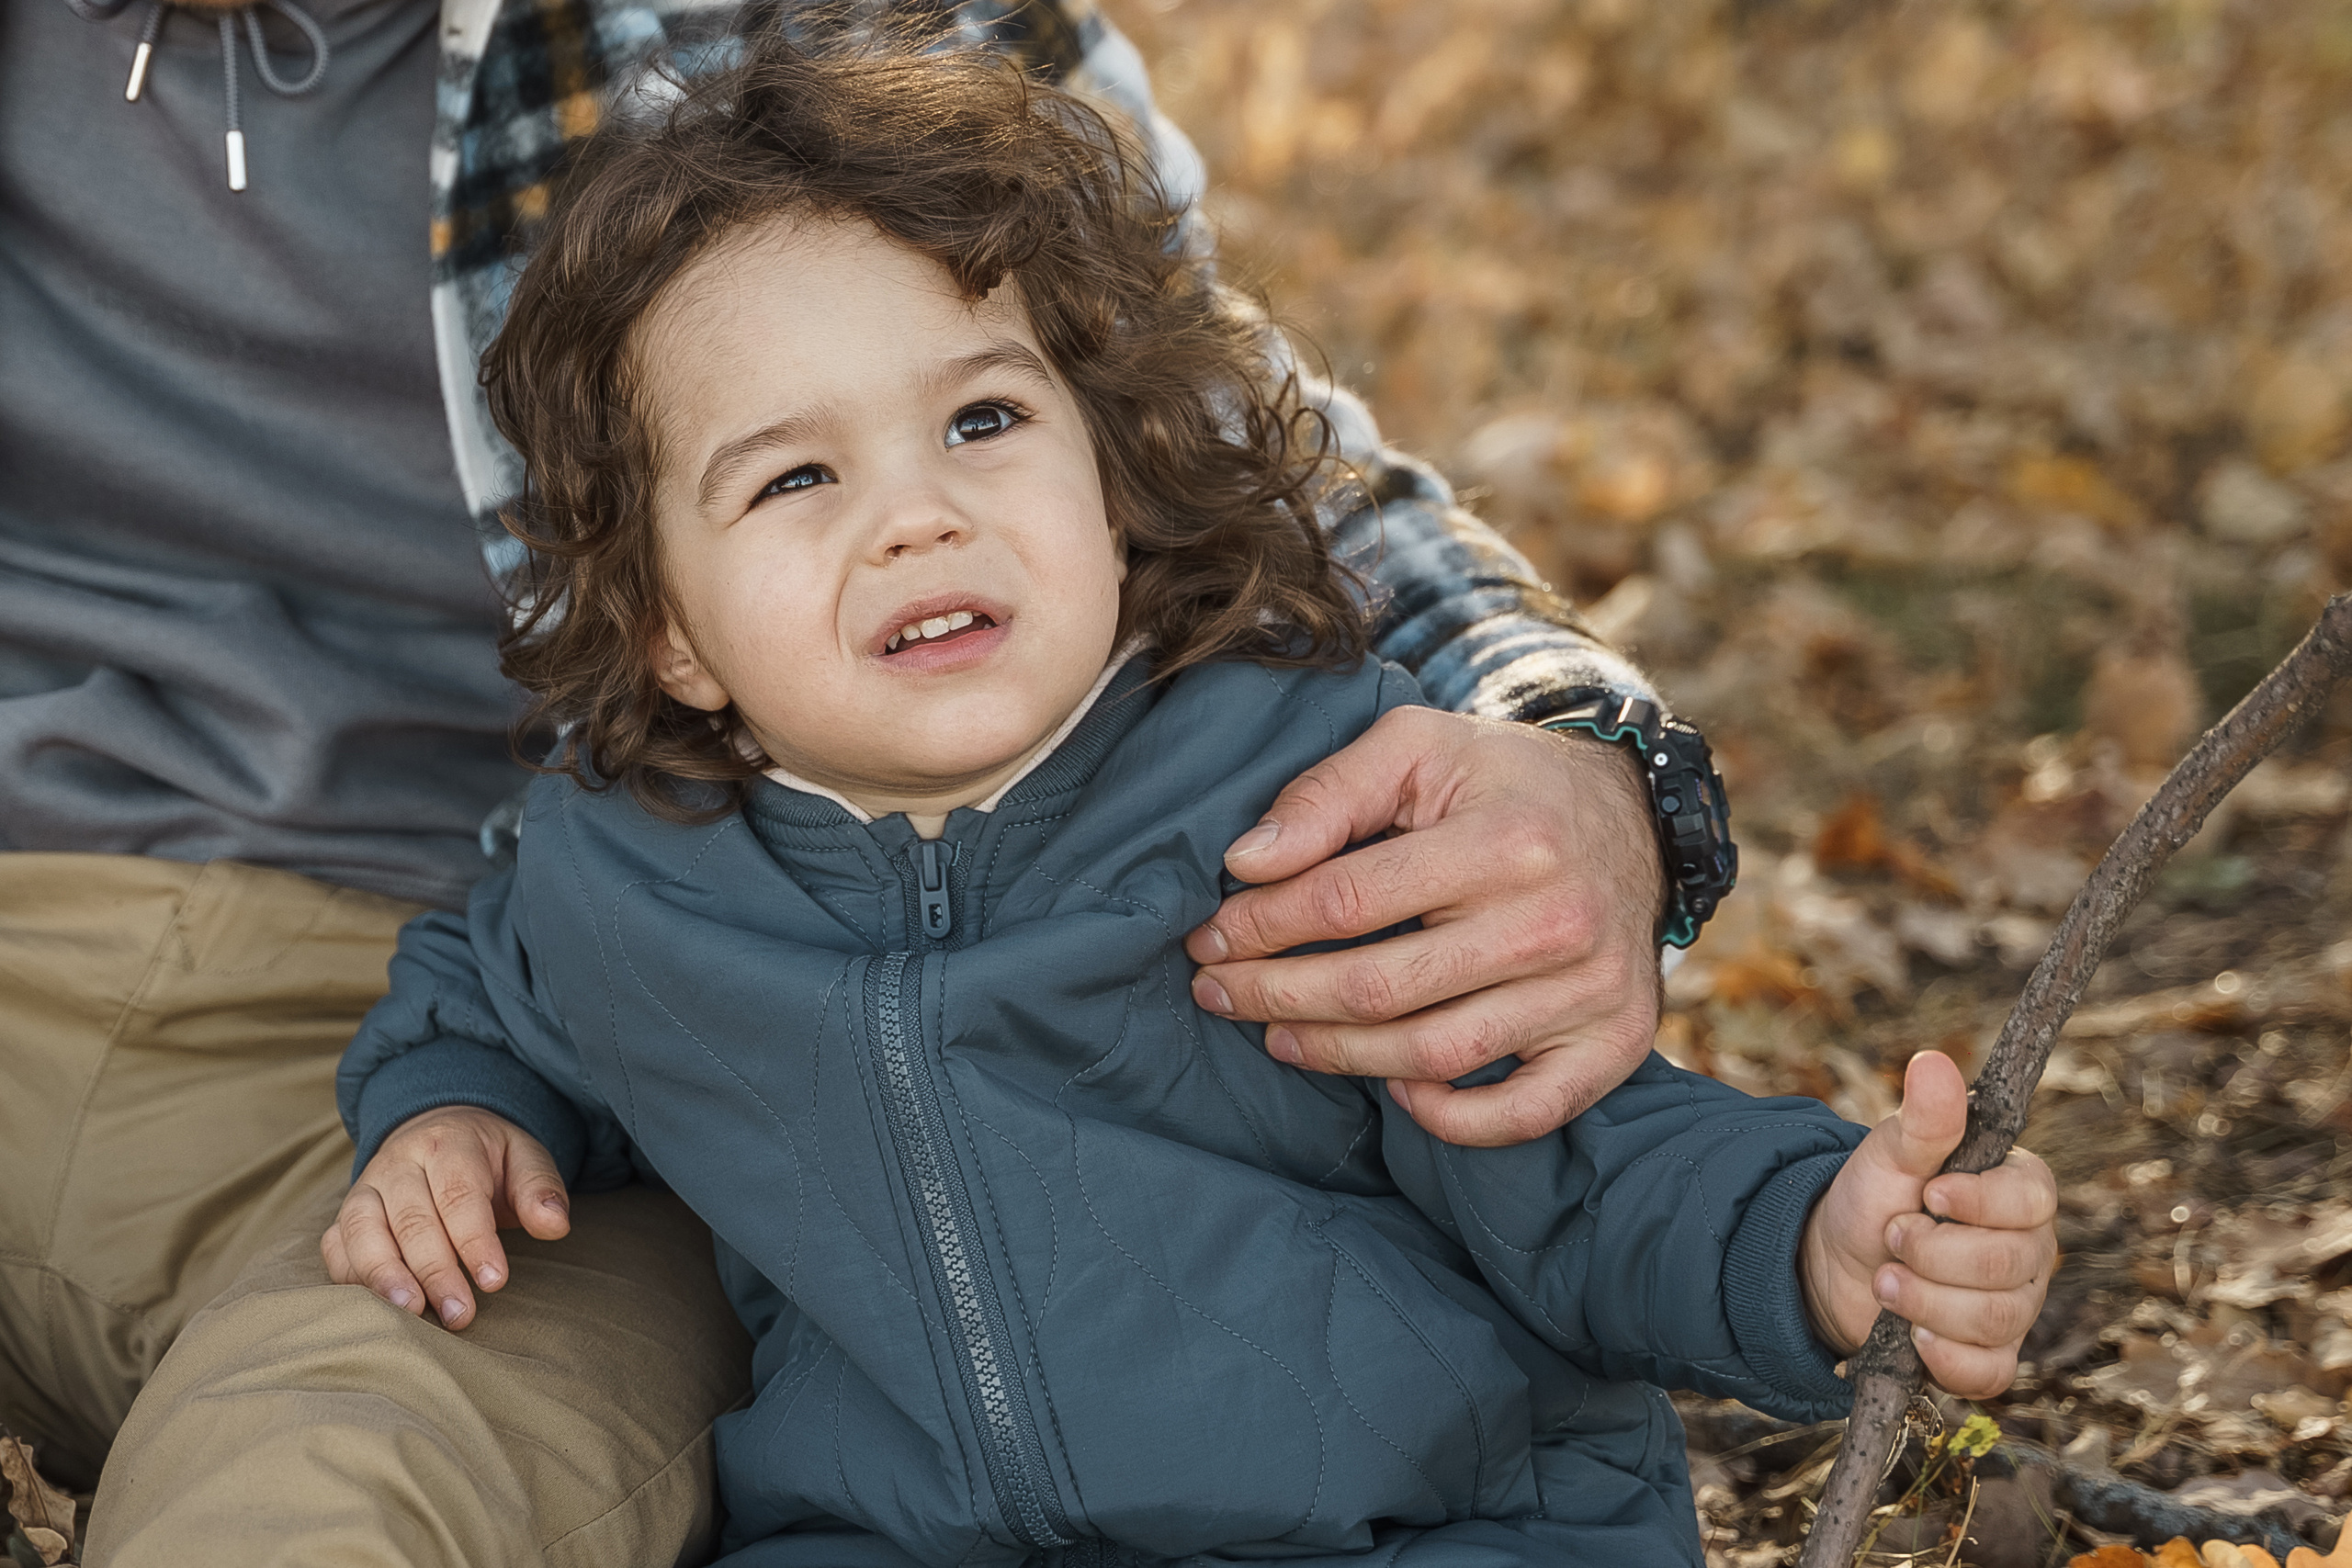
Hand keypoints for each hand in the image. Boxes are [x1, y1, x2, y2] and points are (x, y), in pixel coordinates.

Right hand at [321, 1106, 570, 1329]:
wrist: (438, 1130)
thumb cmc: (488, 1158)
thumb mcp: (524, 1158)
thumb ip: (539, 1189)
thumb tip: (555, 1226)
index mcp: (449, 1143)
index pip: (459, 1196)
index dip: (475, 1242)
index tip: (494, 1282)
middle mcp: (399, 1163)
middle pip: (411, 1219)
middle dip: (435, 1272)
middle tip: (460, 1315)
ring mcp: (365, 1188)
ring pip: (362, 1230)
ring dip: (383, 1276)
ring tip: (409, 1314)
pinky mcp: (345, 1214)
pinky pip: (336, 1245)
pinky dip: (348, 1276)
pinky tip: (373, 1308)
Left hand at [1183, 705, 1664, 1147]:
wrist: (1632, 820)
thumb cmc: (1502, 784)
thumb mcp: (1418, 748)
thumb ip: (1327, 793)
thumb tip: (1247, 862)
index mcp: (1506, 839)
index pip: (1349, 900)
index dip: (1263, 925)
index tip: (1211, 935)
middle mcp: (1557, 920)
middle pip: (1381, 987)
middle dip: (1277, 994)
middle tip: (1217, 991)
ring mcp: (1591, 990)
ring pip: (1435, 1054)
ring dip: (1337, 1056)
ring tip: (1277, 1036)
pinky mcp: (1615, 1042)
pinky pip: (1523, 1112)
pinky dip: (1452, 1119)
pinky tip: (1397, 1090)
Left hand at [1801, 1052, 2058, 1397]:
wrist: (1834, 1262)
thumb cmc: (1874, 1198)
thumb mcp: (1890, 1154)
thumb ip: (1922, 1120)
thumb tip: (1933, 1062)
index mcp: (2020, 1192)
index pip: (2032, 1200)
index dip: (1979, 1202)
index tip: (1929, 1193)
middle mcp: (2030, 1251)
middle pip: (2007, 1265)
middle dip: (1934, 1253)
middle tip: (1891, 1237)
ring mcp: (2016, 1307)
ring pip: (1995, 1319)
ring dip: (1925, 1300)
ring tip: (1885, 1280)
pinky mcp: (1990, 1355)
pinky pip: (1989, 1372)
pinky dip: (1945, 1356)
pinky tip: (1911, 1336)